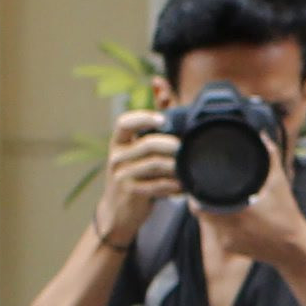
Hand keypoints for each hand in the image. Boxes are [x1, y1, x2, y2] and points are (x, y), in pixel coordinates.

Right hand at [94, 113, 180, 247]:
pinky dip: (174, 185)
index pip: (124, 122)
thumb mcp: (134, 151)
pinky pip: (158, 185)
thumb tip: (164, 93)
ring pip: (155, 165)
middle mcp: (116, 157)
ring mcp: (122, 176)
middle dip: (171, 145)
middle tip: (185, 147)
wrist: (118, 212)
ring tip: (189, 166)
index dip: (143, 117)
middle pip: (147, 144)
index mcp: (118, 142)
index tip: (162, 119)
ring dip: (176, 165)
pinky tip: (183, 185)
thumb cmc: (134, 175)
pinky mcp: (132, 193)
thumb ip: (149, 126)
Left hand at [193, 129, 305, 269]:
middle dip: (200, 200)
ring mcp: (229, 242)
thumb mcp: (279, 184)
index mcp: (235, 213)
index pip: (198, 204)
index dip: (195, 193)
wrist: (293, 249)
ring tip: (216, 198)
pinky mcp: (233, 249)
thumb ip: (270, 158)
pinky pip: (219, 233)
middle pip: (199, 213)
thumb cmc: (287, 215)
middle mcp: (228, 229)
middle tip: (205, 187)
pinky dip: (220, 223)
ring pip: (208, 223)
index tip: (198, 181)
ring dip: (210, 212)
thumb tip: (263, 137)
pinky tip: (229, 215)